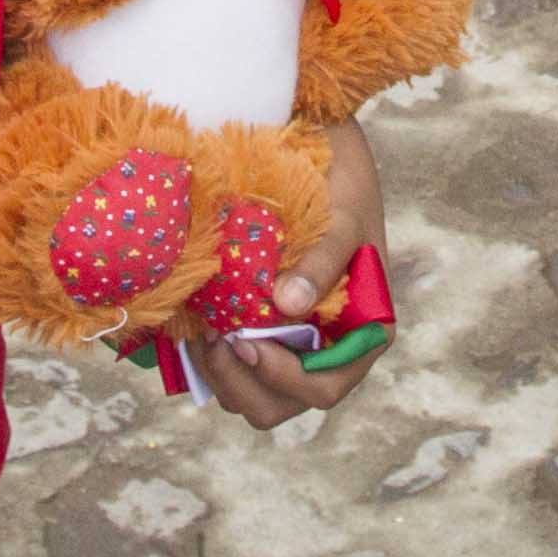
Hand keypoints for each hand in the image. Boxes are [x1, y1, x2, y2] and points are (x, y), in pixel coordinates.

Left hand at [188, 119, 387, 430]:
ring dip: (220, 373)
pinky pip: (231, 367)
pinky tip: (194, 322)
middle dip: (242, 382)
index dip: (286, 379)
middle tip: (214, 338)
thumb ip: (321, 263)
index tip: (247, 343)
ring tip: (201, 329)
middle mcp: (327, 350)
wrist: (322, 151)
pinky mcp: (260, 330)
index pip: (326, 387)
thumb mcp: (342, 220)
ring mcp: (292, 344)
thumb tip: (288, 305)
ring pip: (249, 394)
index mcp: (362, 335)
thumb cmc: (343, 186)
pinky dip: (208, 356)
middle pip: (281, 405)